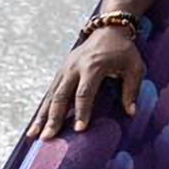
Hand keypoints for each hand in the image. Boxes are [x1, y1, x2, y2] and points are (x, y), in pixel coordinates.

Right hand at [26, 26, 143, 139]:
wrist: (108, 30)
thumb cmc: (124, 51)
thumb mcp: (135, 67)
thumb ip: (132, 89)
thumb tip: (131, 112)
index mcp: (93, 66)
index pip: (84, 93)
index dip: (82, 111)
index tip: (79, 129)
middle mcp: (74, 68)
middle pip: (61, 96)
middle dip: (54, 118)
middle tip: (48, 138)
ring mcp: (65, 69)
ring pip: (51, 95)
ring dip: (42, 116)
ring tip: (34, 135)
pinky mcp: (61, 71)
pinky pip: (50, 92)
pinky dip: (43, 108)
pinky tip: (36, 123)